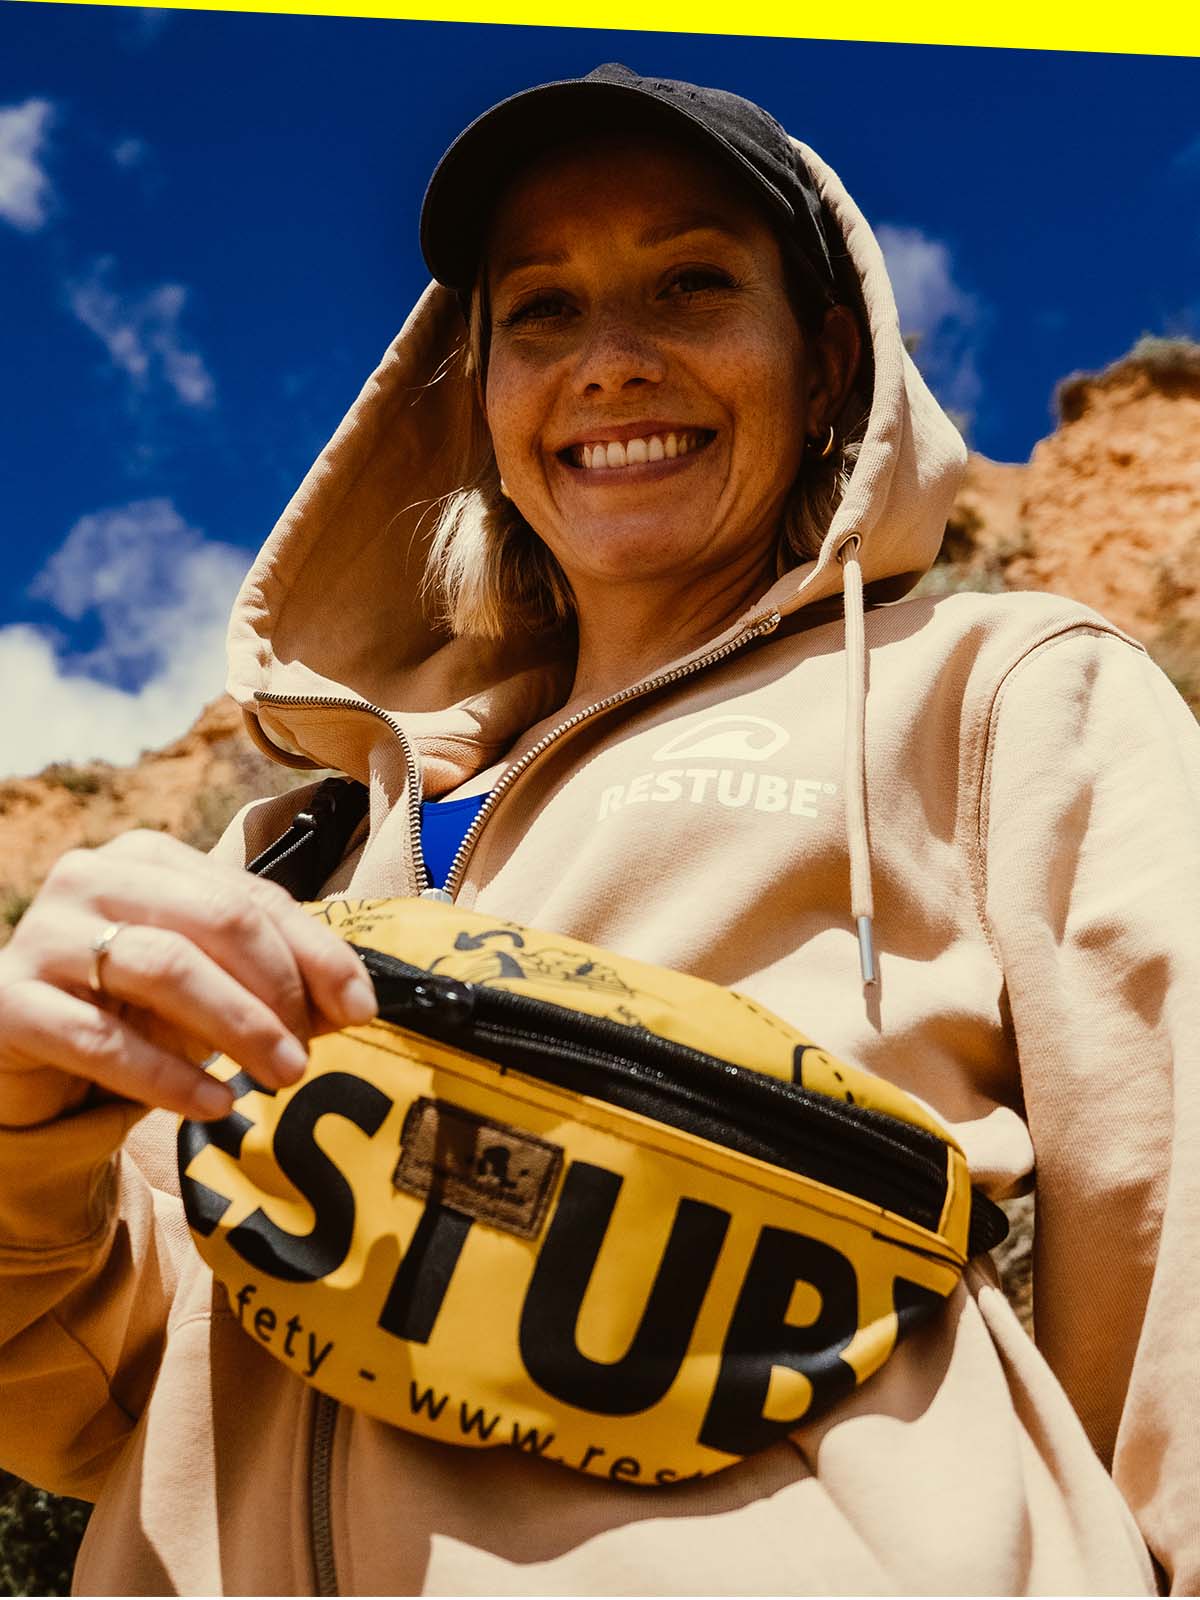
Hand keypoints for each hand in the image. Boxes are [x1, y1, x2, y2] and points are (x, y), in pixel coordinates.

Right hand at [0, 830, 377, 1128]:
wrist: (26, 1065)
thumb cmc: (128, 1013)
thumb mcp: (209, 988)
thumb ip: (276, 982)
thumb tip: (355, 1004)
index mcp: (149, 857)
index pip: (253, 897)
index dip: (316, 953)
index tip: (362, 1009)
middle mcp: (92, 877)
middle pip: (214, 919)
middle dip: (278, 987)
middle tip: (310, 1050)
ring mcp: (44, 934)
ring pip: (165, 966)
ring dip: (239, 1025)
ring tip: (283, 1074)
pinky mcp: (9, 1002)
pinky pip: (102, 1039)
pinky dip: (169, 1075)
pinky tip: (217, 1104)